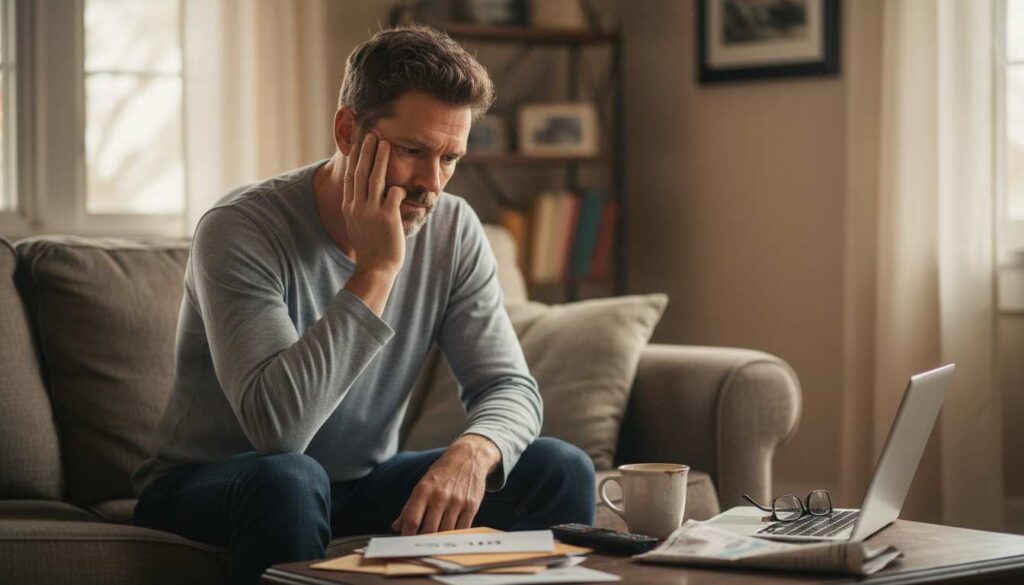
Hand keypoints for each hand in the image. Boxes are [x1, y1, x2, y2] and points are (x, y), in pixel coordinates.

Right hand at [342, 132, 405, 275]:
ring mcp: (372, 211)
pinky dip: (399, 186)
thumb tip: (361, 195)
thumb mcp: (358, 225)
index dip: (354, 158)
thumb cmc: (371, 248)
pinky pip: (394, 194)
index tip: (358, 143)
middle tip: (371, 134)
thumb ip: (359, 208)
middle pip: (360, 172)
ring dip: (381, 158)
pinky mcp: (387, 217)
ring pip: (376, 178)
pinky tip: (403, 184)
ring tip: (385, 143)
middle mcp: (358, 207)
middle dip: (366, 151)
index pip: (350, 176)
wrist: (376, 268)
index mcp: (350, 207)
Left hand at [391, 435, 500, 534]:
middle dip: (423, 540)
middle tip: (421, 544)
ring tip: (435, 541)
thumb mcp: (423, 484)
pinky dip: (454, 535)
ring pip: (445, 531)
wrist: (469, 457)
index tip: (405, 543)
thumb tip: (396, 526)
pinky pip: (462, 529)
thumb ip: (410, 506)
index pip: (412, 519)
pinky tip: (450, 535)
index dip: (407, 535)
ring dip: (439, 540)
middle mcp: (440, 496)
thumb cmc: (443, 473)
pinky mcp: (471, 505)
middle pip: (428, 529)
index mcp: (424, 489)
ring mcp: (457, 501)